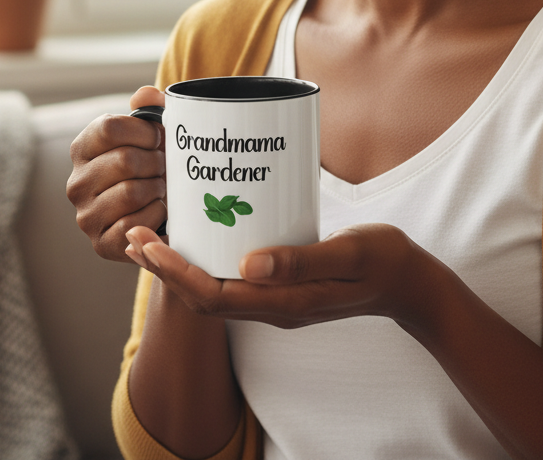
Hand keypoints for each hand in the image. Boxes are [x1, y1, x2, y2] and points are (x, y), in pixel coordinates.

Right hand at [67, 86, 166, 261]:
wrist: (163, 217)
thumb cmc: (156, 168)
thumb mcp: (154, 135)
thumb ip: (151, 108)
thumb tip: (145, 96)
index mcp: (83, 149)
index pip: (109, 128)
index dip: (144, 131)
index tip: (158, 139)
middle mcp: (76, 183)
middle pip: (125, 160)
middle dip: (155, 162)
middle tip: (163, 168)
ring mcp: (86, 216)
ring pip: (131, 192)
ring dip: (158, 189)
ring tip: (160, 188)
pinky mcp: (102, 244)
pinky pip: (136, 224)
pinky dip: (156, 216)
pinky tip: (158, 212)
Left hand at [124, 223, 436, 327]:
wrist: (409, 284)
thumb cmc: (384, 262)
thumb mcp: (351, 254)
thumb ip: (303, 261)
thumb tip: (247, 265)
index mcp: (285, 304)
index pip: (213, 296)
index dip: (174, 273)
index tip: (147, 244)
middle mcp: (273, 308)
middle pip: (203, 297)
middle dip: (163, 270)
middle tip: (133, 236)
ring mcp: (275, 301)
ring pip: (213, 291)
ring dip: (178, 267)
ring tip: (149, 237)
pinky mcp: (280, 288)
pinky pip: (230, 281)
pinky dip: (203, 261)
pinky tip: (196, 234)